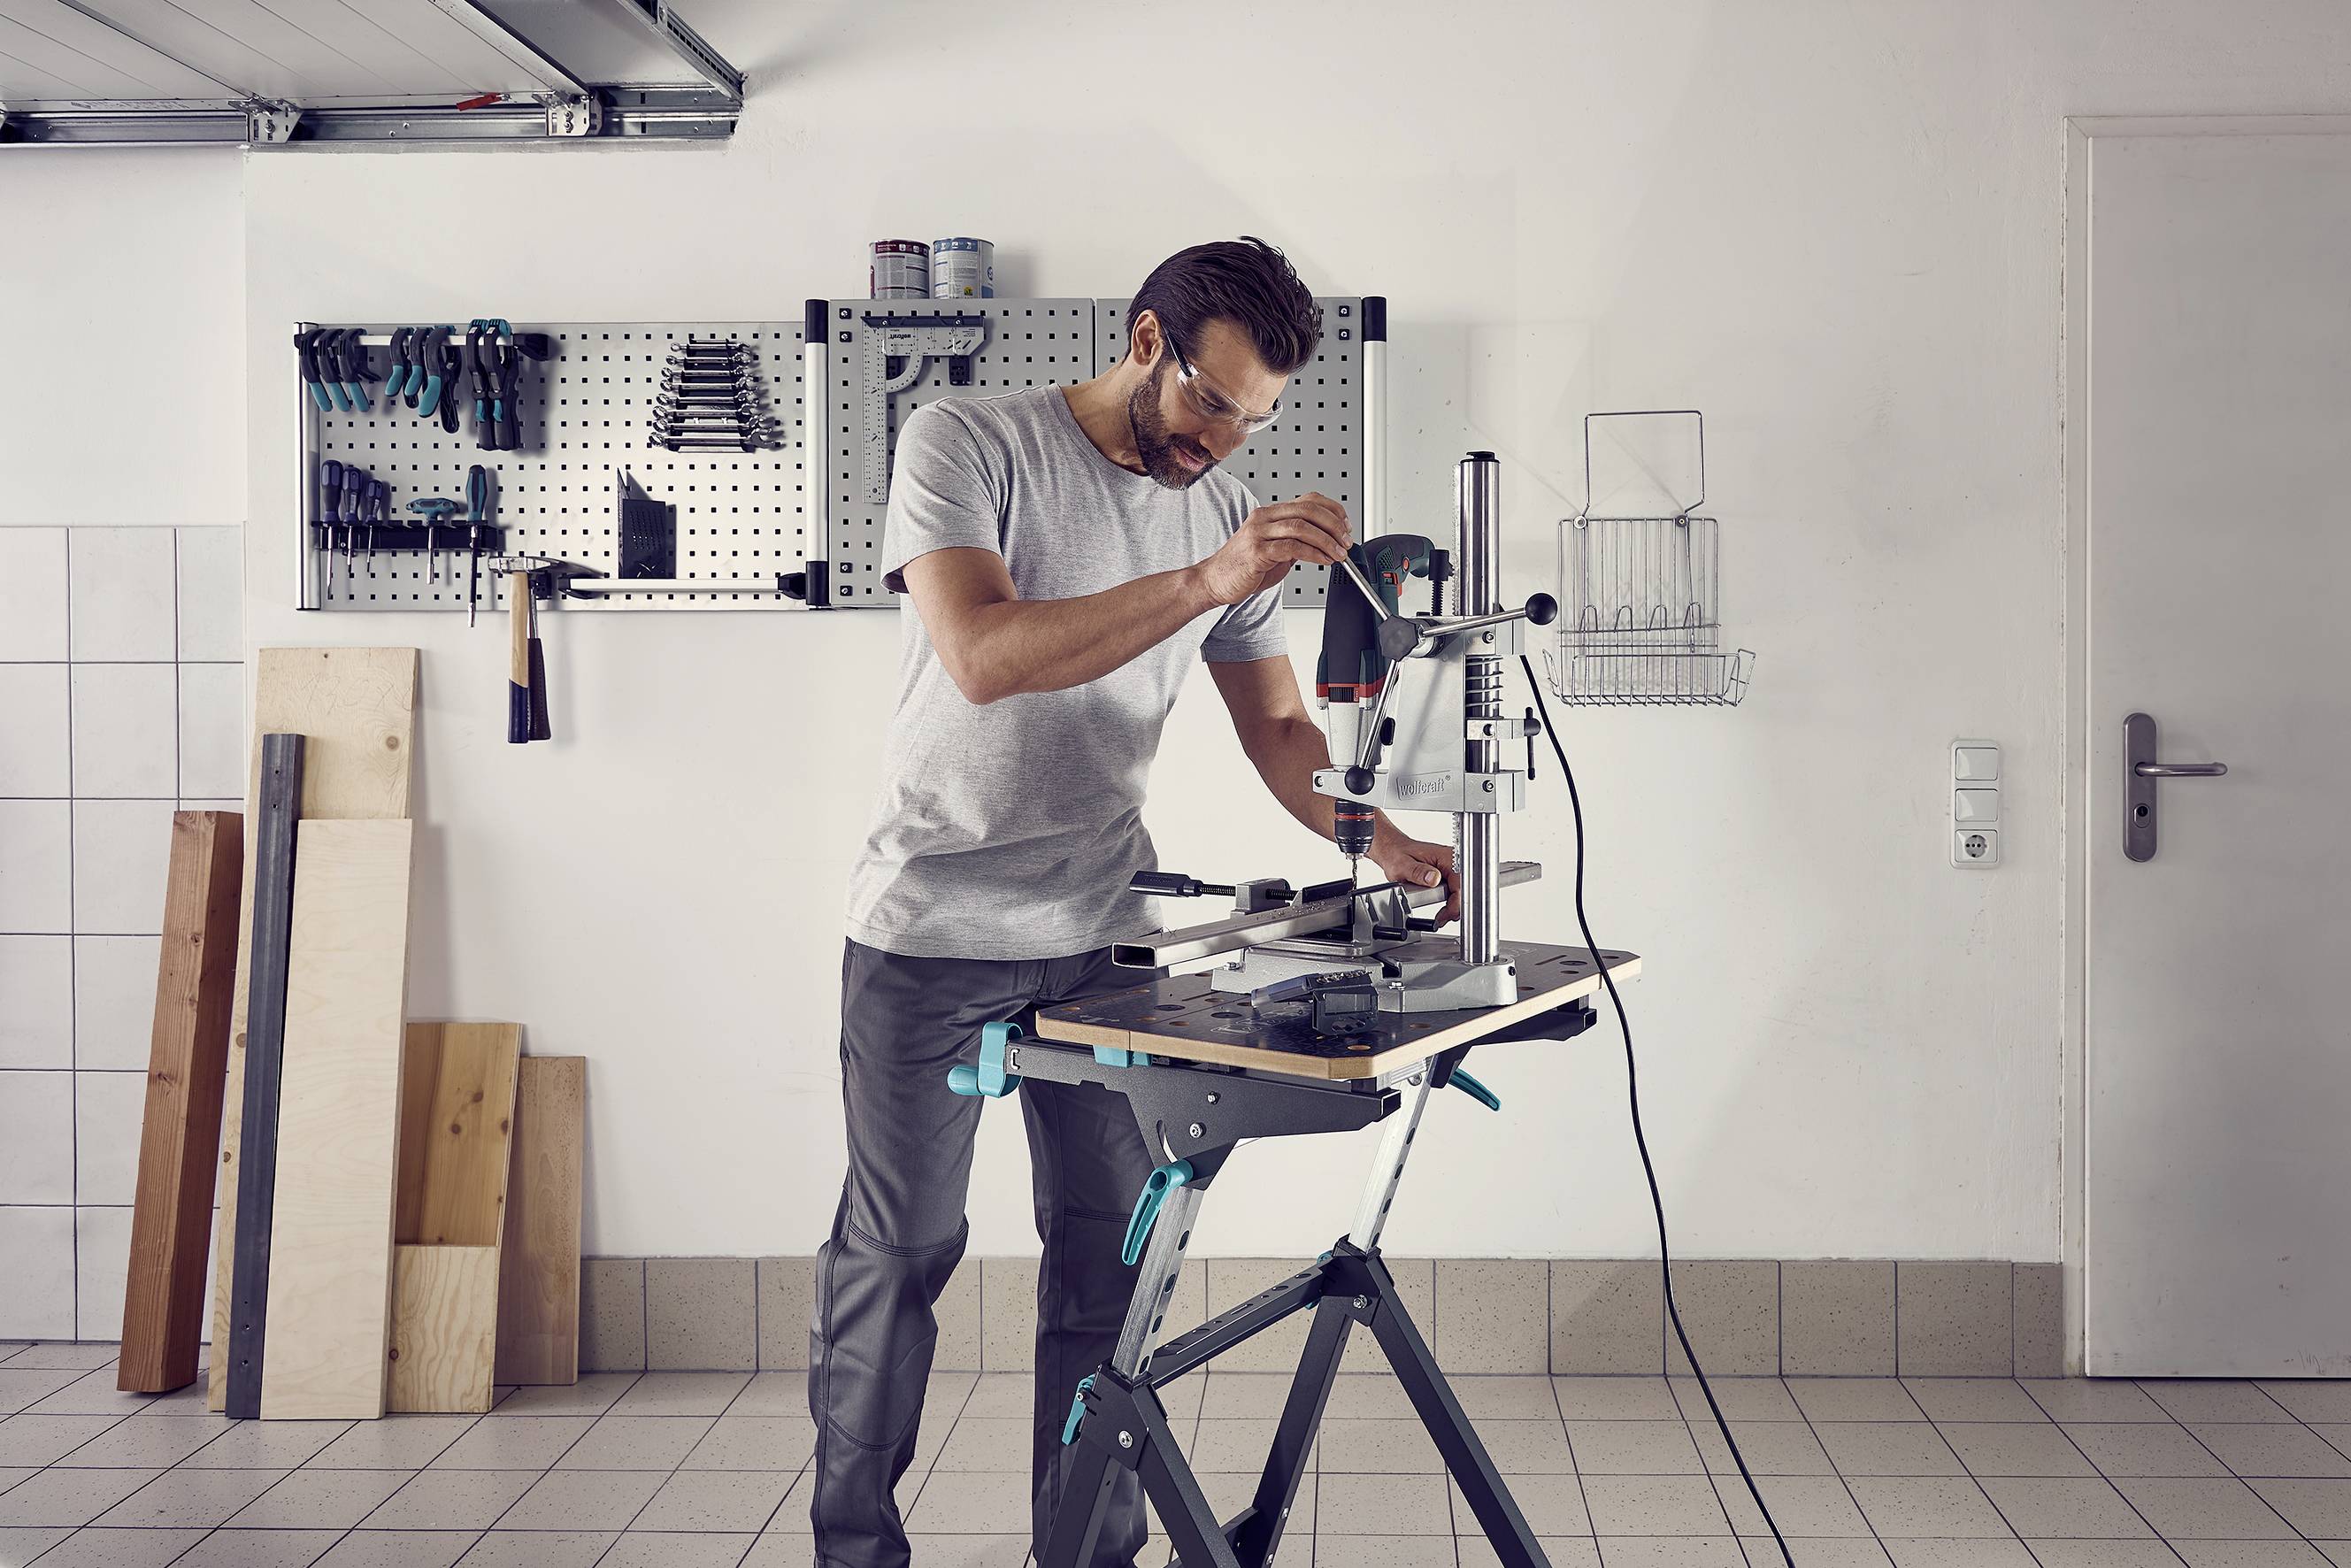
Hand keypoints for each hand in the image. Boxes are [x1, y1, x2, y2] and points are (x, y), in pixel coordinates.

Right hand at [1191, 493, 1351, 604]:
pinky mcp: (1256, 552)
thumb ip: (1295, 541)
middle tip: (1346, 541)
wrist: (1214, 581)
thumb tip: (1324, 540)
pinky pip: (1292, 547)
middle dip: (1334, 525)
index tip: (1346, 526)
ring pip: (1302, 526)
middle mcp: (1264, 518)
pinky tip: (1322, 561)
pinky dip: (1313, 553)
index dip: (1333, 511)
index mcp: (1270, 513)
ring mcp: (1258, 533)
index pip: (1309, 500)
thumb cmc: (1242, 567)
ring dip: (1327, 540)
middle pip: (1308, 509)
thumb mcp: (1275, 549)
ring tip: (1338, 554)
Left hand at [1367, 827, 1458, 923]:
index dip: (1454, 903)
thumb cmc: (1398, 855)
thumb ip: (1418, 872)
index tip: (1444, 915)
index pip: (1460, 884)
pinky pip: (1455, 893)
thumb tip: (1434, 878)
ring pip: (1461, 894)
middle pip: (1464, 891)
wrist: (1394, 852)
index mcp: (1446, 857)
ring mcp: (1453, 869)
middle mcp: (1453, 862)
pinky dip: (1449, 903)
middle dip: (1454, 908)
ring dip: (1452, 907)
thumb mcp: (1403, 865)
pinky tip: (1442, 910)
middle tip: (1440, 919)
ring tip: (1440, 917)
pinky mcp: (1449, 876)